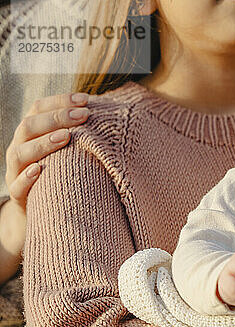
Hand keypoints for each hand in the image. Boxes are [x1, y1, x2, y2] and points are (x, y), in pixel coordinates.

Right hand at [5, 92, 88, 211]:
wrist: (43, 210)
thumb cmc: (62, 171)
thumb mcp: (68, 150)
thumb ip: (79, 132)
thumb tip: (108, 112)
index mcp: (31, 133)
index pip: (38, 108)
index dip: (60, 101)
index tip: (86, 99)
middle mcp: (20, 148)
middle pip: (28, 126)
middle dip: (56, 118)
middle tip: (84, 115)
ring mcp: (16, 172)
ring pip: (20, 153)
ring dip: (43, 143)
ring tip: (66, 137)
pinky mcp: (18, 196)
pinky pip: (17, 186)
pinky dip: (27, 177)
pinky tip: (40, 170)